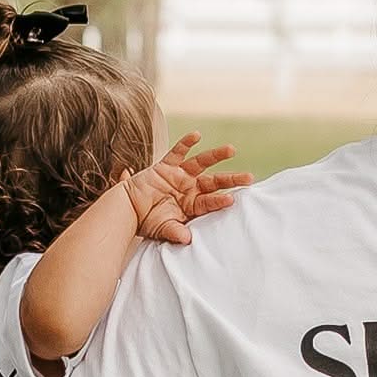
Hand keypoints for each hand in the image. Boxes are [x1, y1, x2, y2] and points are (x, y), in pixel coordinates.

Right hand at [124, 136, 248, 244]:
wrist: (128, 209)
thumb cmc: (147, 221)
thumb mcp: (163, 229)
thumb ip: (175, 233)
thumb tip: (187, 240)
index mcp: (192, 205)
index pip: (210, 202)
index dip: (219, 201)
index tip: (232, 200)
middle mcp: (190, 188)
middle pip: (214, 182)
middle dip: (231, 179)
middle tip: (249, 178)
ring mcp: (180, 175)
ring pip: (201, 163)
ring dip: (216, 156)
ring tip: (231, 150)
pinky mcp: (166, 166)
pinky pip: (178, 151)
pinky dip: (186, 143)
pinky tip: (197, 135)